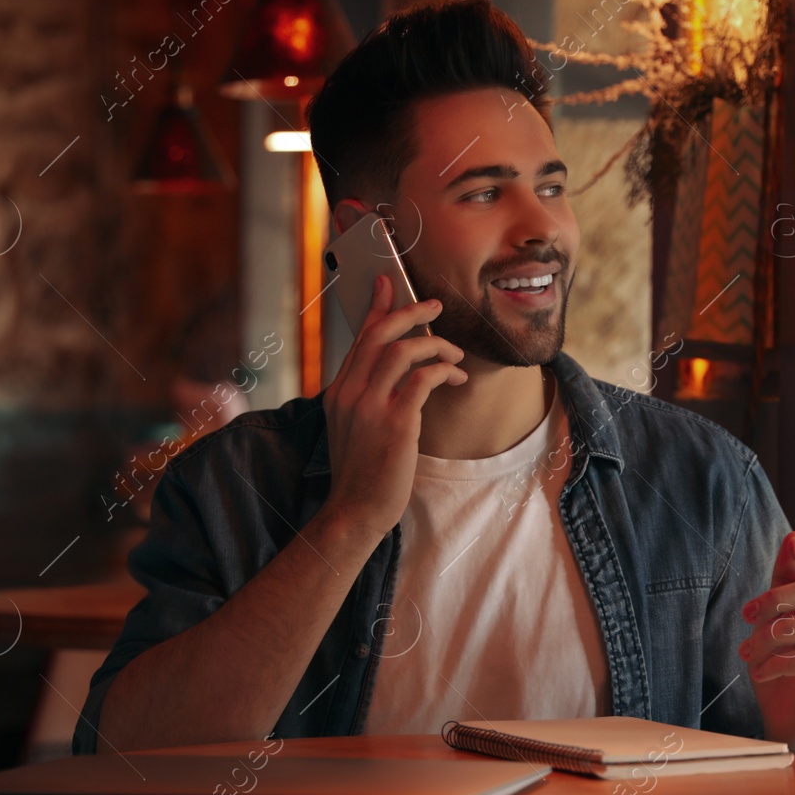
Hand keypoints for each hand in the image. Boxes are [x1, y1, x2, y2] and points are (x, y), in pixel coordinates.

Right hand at [319, 274, 467, 539]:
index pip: (360, 338)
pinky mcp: (395, 423)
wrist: (355, 511)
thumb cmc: (363, 473)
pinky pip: (422, 379)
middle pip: (380, 334)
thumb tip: (396, 373)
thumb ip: (367, 397)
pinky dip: (443, 371)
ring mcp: (370, 406)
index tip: (388, 283)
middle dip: (411, 312)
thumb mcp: (354, 428)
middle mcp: (349, 393)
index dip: (377, 307)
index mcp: (338, 391)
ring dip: (435, 344)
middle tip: (436, 306)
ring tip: (454, 354)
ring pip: (402, 350)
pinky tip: (455, 379)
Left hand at [738, 531, 794, 756]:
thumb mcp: (774, 618)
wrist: (785, 717)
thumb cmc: (780, 664)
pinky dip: (777, 663)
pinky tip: (761, 672)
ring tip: (749, 652)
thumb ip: (784, 580)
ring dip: (770, 636)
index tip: (794, 544)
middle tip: (747, 614)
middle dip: (776, 599)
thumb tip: (793, 537)